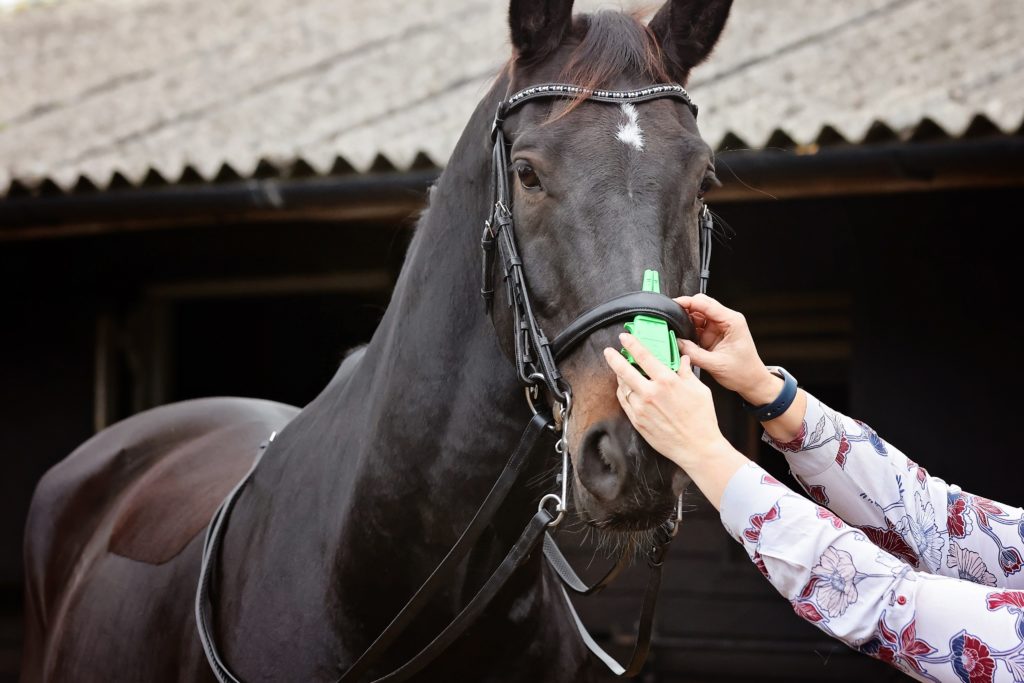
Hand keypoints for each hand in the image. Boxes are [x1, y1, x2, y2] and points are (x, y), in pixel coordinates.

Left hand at [602, 333, 748, 509]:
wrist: (697, 448)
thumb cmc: (702, 419)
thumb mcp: (699, 390)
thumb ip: (686, 372)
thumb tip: (682, 359)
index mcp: (667, 381)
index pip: (644, 356)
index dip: (632, 344)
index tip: (624, 337)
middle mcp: (650, 393)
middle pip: (624, 370)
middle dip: (614, 358)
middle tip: (609, 351)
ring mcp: (641, 408)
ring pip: (623, 387)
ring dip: (619, 376)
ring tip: (619, 370)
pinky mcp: (637, 421)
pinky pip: (624, 402)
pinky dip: (622, 392)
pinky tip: (625, 388)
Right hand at [674, 294, 780, 405]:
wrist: (752, 382)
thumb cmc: (743, 372)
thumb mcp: (715, 364)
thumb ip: (693, 353)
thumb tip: (676, 342)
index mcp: (732, 321)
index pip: (706, 304)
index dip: (688, 302)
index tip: (674, 304)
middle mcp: (726, 320)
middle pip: (700, 306)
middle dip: (685, 310)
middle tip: (671, 318)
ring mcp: (719, 327)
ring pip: (697, 316)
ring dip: (686, 322)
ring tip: (676, 330)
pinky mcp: (713, 335)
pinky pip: (697, 328)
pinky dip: (688, 331)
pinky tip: (682, 337)